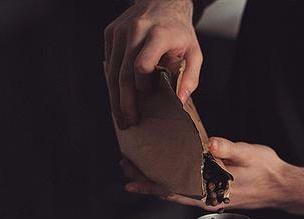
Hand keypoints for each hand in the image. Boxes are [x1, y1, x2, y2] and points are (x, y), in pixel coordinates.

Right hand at [104, 0, 201, 129]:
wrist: (164, 2)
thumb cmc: (180, 31)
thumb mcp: (194, 52)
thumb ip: (190, 77)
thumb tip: (180, 100)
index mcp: (158, 34)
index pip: (142, 65)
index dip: (143, 84)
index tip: (149, 95)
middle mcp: (135, 30)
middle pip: (123, 73)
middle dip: (124, 101)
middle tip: (128, 121)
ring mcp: (119, 31)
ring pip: (112, 71)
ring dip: (114, 97)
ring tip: (121, 117)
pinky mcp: (110, 33)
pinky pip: (109, 63)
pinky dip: (112, 83)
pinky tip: (118, 98)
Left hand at [121, 137, 290, 210]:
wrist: (282, 187)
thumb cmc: (268, 171)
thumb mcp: (250, 154)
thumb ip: (229, 149)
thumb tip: (209, 144)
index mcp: (213, 190)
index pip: (175, 189)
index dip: (151, 184)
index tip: (131, 179)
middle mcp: (209, 198)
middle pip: (171, 192)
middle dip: (147, 183)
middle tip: (127, 171)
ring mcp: (212, 198)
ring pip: (178, 193)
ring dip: (158, 184)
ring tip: (140, 174)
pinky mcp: (216, 195)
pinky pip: (189, 192)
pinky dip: (174, 184)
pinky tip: (169, 176)